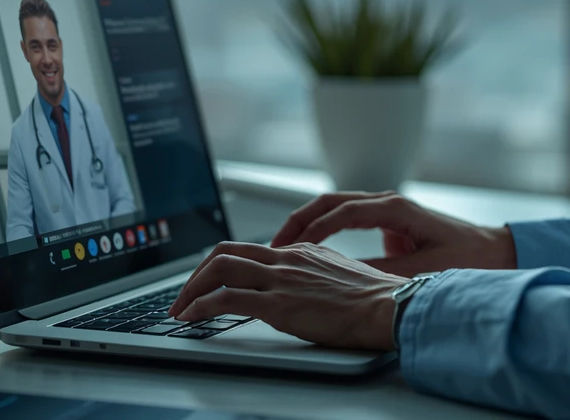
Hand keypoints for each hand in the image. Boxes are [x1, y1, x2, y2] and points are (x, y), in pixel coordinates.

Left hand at [168, 241, 405, 350]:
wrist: (389, 306)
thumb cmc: (375, 299)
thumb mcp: (339, 276)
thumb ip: (314, 276)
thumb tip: (300, 290)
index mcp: (302, 251)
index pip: (249, 250)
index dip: (221, 266)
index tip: (209, 284)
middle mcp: (288, 258)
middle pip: (226, 252)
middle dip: (196, 273)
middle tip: (185, 295)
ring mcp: (282, 278)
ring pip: (220, 269)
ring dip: (191, 289)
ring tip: (180, 309)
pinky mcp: (280, 304)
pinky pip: (227, 299)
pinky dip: (201, 306)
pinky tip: (190, 318)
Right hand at [271, 191, 516, 275]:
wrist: (496, 252)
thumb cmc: (470, 258)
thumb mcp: (424, 271)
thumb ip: (385, 274)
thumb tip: (348, 280)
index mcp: (397, 208)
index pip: (343, 211)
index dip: (315, 229)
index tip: (292, 248)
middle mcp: (389, 202)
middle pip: (332, 201)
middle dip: (300, 220)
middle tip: (274, 243)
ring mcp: (388, 209)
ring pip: (336, 207)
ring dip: (308, 223)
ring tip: (282, 246)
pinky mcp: (389, 222)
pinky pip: (347, 219)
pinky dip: (324, 230)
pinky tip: (309, 251)